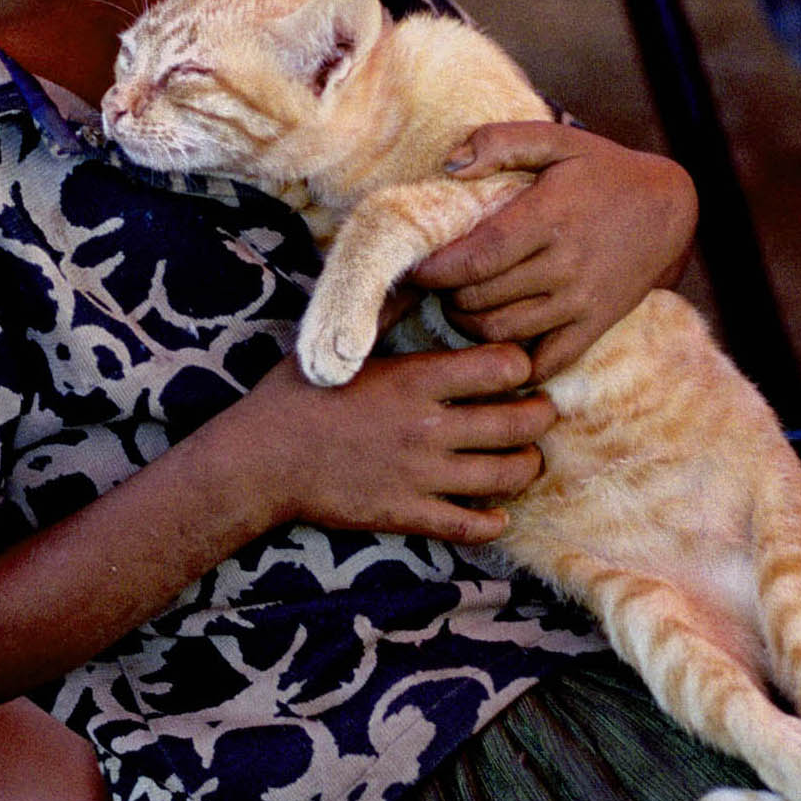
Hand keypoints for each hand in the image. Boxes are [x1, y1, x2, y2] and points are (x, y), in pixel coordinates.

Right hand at [225, 338, 554, 548]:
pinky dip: (493, 522)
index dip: (521, 363)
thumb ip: (387, 311)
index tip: (518, 366)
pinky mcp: (407, 514)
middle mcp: (428, 427)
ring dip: (526, 467)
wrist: (260, 462)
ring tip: (525, 459)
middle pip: (518, 423)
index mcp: (416, 380)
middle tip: (540, 412)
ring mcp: (421, 475)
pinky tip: (496, 513)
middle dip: (541, 417)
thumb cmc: (296, 396)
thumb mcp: (343, 345)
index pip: (503, 366)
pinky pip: (469, 526)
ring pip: (505, 477)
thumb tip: (420, 275)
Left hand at [410, 122, 696, 382]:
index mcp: (549, 218)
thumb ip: (501, 142)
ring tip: (459, 304)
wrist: (668, 209)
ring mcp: (581, 301)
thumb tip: (449, 165)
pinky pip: (546, 361)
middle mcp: (565, 265)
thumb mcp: (557, 141)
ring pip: (504, 332)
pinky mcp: (595, 326)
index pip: (478, 257)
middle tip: (436, 283)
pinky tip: (496, 340)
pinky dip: (513, 361)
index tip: (416, 267)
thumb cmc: (602, 170)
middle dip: (446, 294)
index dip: (437, 270)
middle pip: (482, 298)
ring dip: (468, 324)